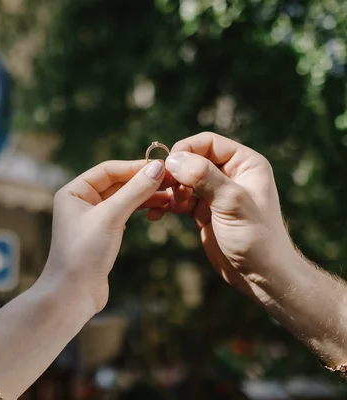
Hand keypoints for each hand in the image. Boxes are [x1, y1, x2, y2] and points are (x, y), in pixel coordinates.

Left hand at [42, 159, 175, 312]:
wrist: (73, 294)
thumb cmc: (83, 253)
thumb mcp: (110, 217)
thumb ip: (134, 191)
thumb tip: (158, 167)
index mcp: (74, 191)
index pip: (108, 170)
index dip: (135, 167)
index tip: (162, 167)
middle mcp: (80, 201)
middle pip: (117, 183)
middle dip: (143, 181)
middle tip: (172, 181)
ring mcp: (91, 218)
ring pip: (123, 199)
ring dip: (145, 196)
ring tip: (170, 197)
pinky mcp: (102, 234)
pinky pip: (124, 214)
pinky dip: (139, 210)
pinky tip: (156, 209)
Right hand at [151, 132, 295, 297]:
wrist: (262, 276)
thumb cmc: (257, 238)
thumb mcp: (231, 203)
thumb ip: (204, 177)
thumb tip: (174, 159)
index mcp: (245, 163)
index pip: (207, 142)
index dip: (185, 150)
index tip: (167, 167)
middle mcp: (231, 174)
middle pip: (192, 159)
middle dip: (174, 172)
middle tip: (160, 189)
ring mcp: (216, 192)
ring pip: (183, 179)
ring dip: (168, 189)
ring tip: (160, 205)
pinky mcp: (204, 210)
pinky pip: (180, 199)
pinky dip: (167, 204)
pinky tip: (157, 214)